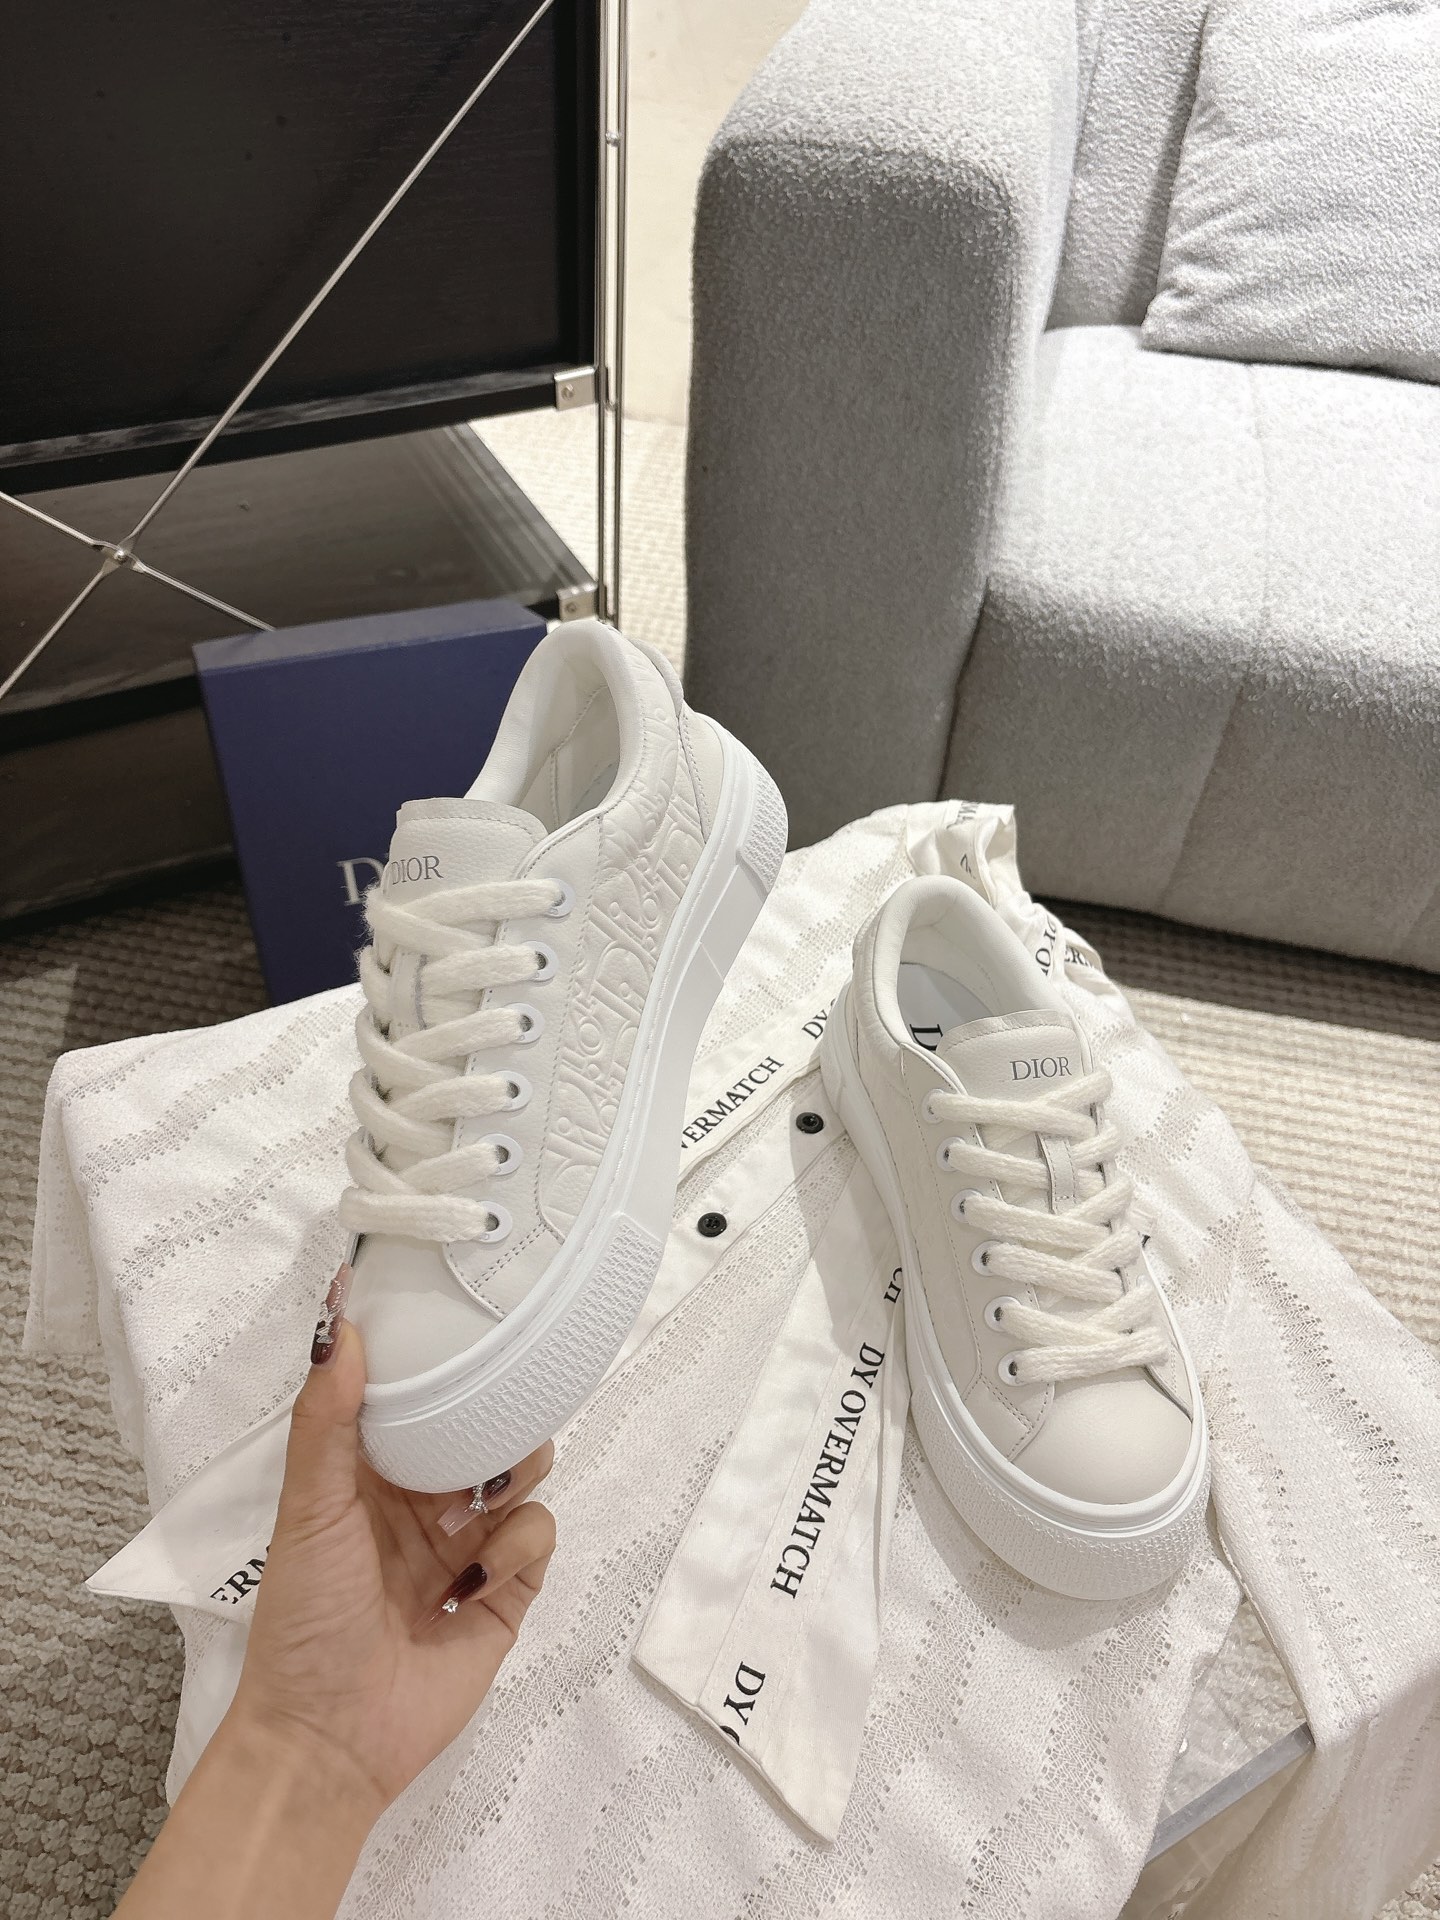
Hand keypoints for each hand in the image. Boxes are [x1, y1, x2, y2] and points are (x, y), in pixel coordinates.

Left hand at [228, 1293, 555, 1818]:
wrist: (330, 1740)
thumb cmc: (305, 1619)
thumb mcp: (308, 1510)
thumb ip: (325, 1421)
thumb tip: (340, 1325)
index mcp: (373, 1474)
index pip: (421, 1400)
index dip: (445, 1366)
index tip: (467, 1325)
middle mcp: (425, 1502)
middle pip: (486, 1430)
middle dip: (498, 1417)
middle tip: (494, 1416)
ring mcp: (470, 1546)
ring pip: (523, 1476)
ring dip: (513, 1475)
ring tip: (483, 1501)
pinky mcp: (508, 1594)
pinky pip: (538, 1538)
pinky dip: (517, 1547)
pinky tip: (476, 1580)